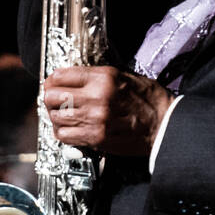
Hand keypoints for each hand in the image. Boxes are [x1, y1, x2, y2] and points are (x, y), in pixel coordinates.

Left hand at [43, 66, 174, 157]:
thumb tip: (71, 78)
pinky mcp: (96, 139)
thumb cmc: (149, 99)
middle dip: (49, 97)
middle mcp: (97, 97)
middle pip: (51, 97)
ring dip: (55, 115)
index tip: (52, 83)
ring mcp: (95, 120)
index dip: (52, 80)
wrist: (165, 124)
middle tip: (53, 99)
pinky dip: (62, 132)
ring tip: (62, 114)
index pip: (61, 76)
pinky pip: (64, 136)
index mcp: (104, 77)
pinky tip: (69, 128)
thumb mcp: (124, 75)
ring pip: (55, 117)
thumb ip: (97, 76)